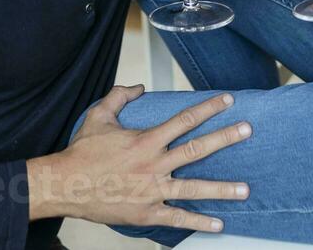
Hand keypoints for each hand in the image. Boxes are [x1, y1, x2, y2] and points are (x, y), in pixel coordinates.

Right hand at [30, 86, 252, 232]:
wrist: (65, 185)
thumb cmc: (82, 153)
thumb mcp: (99, 116)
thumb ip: (119, 96)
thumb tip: (137, 87)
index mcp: (146, 139)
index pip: (184, 119)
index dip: (208, 108)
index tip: (228, 101)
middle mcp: (154, 164)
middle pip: (197, 149)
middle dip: (225, 138)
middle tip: (247, 131)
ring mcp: (153, 190)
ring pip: (194, 188)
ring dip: (222, 189)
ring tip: (245, 190)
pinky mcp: (147, 212)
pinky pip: (178, 218)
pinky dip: (199, 222)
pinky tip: (218, 224)